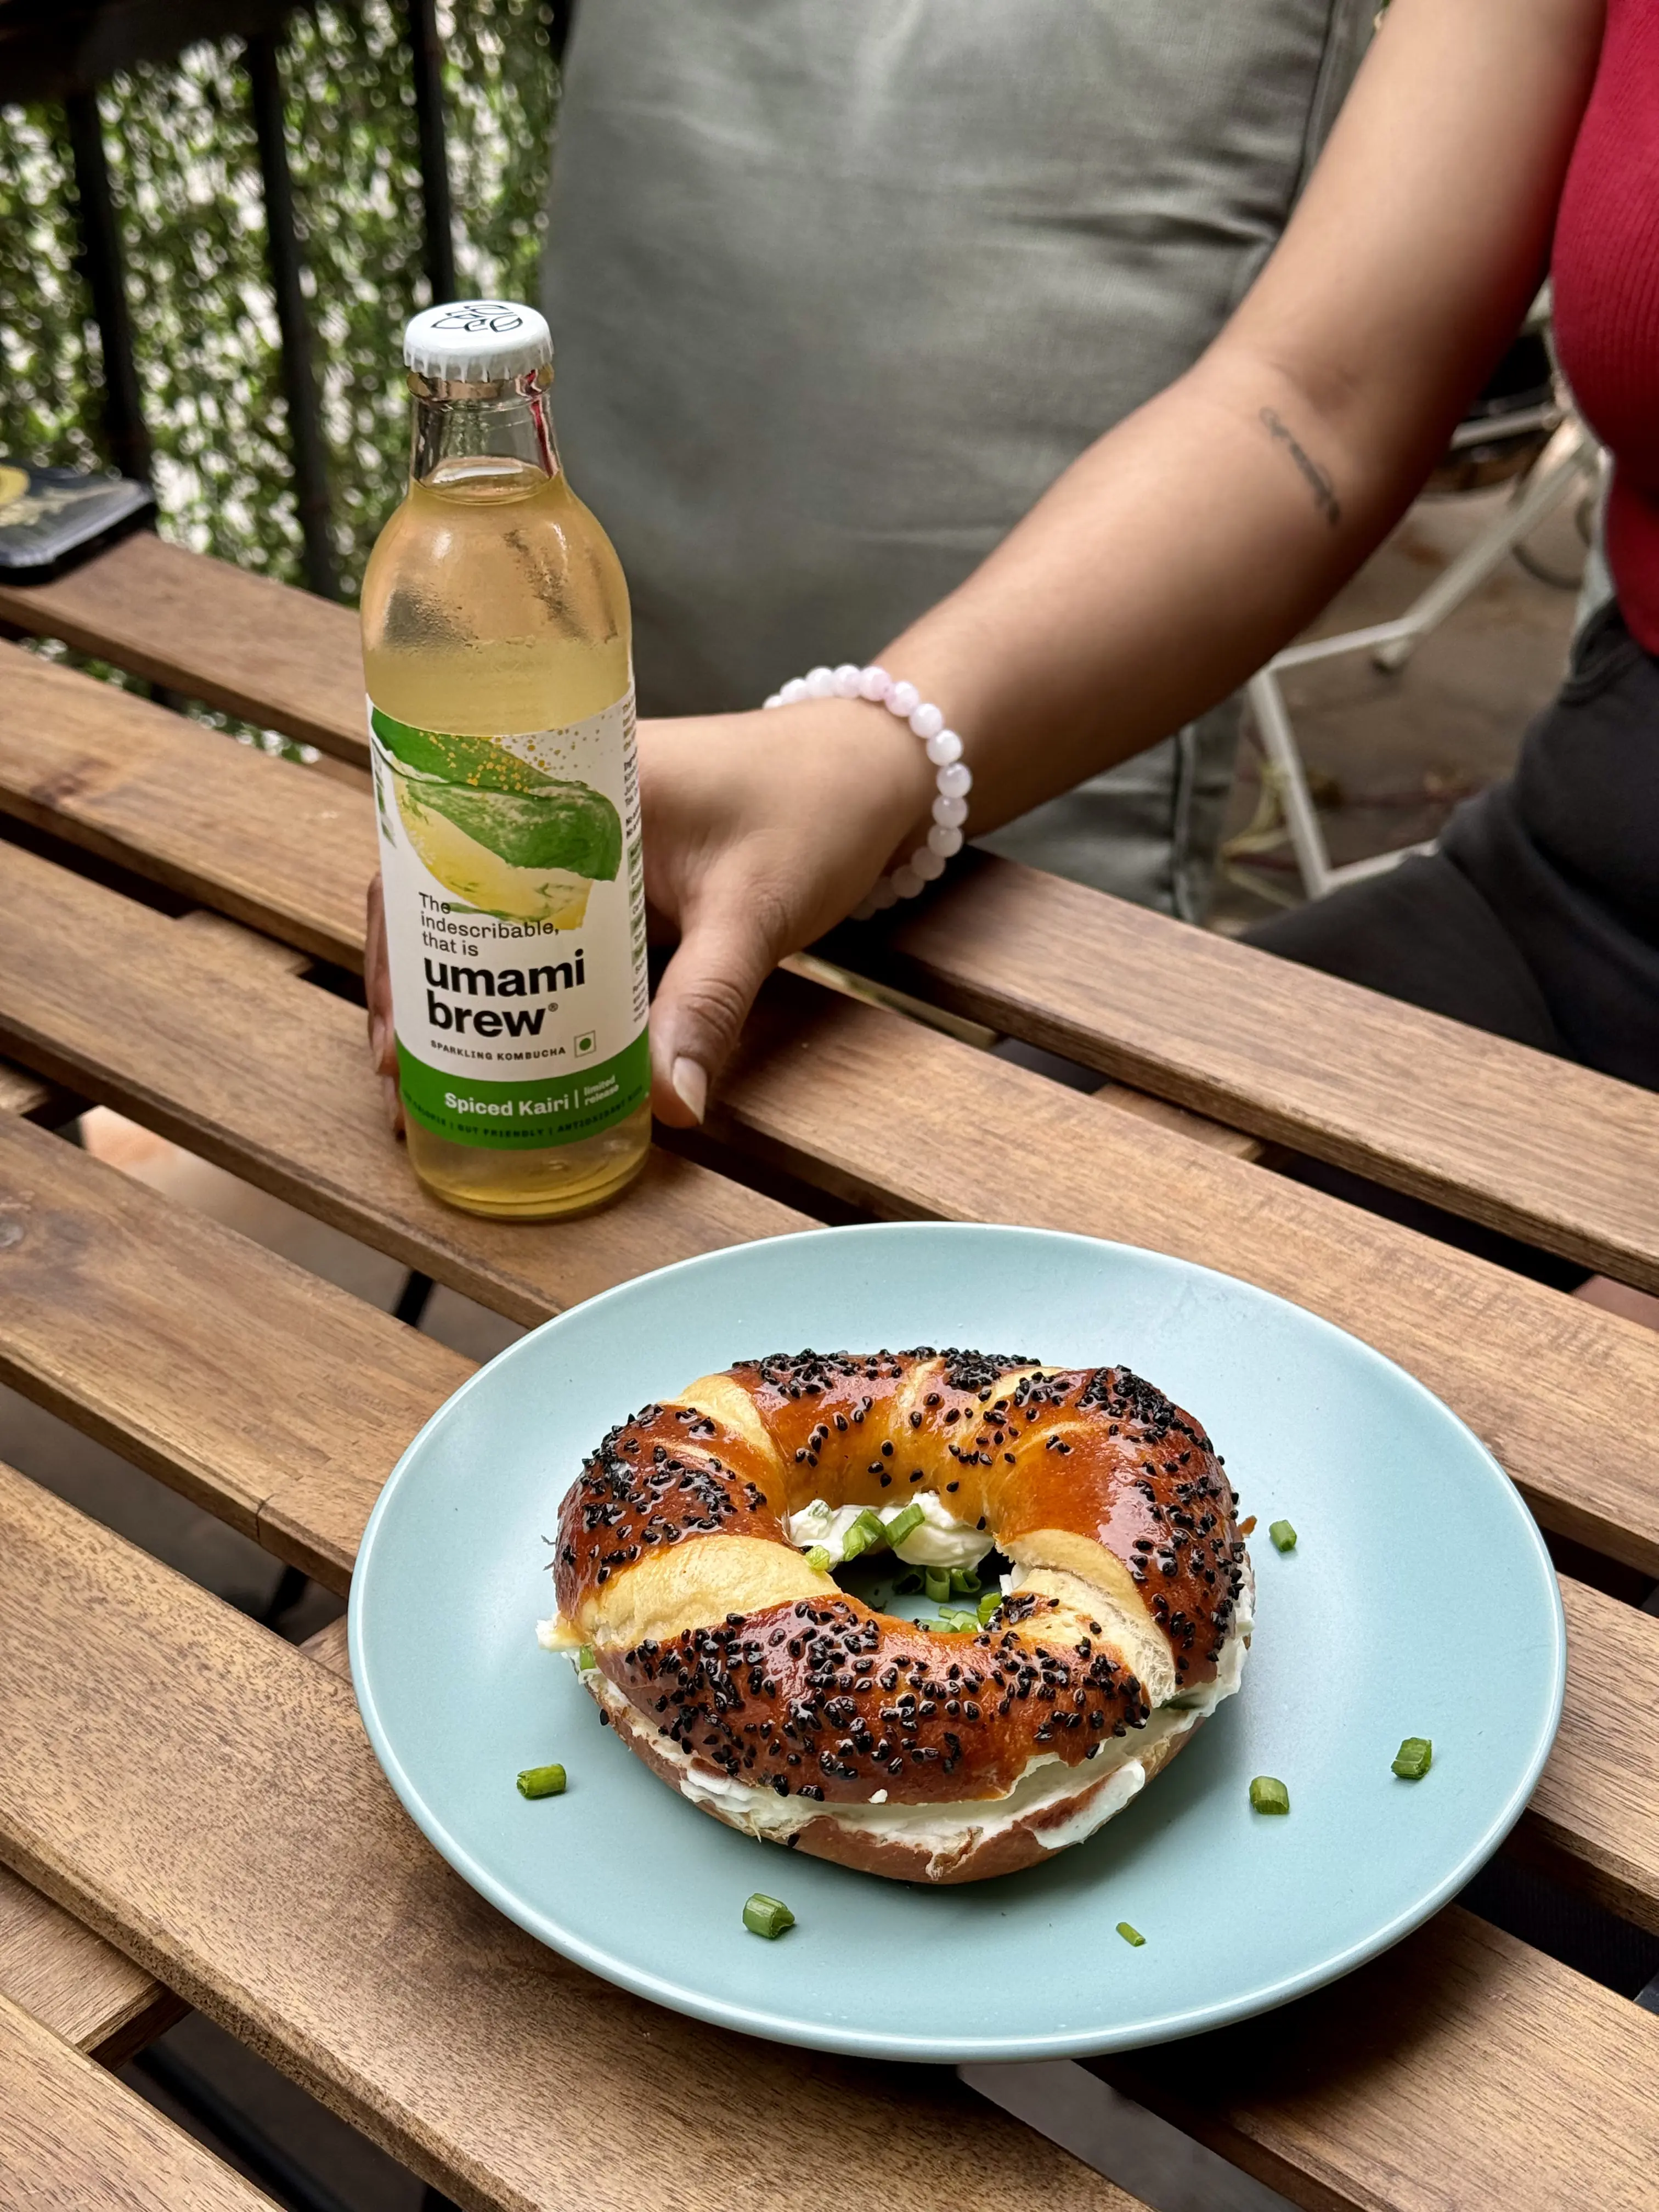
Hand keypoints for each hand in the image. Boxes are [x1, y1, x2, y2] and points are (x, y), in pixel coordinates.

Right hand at [362, 698, 932, 1132]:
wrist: (879, 768)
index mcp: (567, 779)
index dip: (401, 941)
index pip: (439, 847)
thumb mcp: (759, 909)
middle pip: (445, 889)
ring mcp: (580, 836)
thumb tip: (669, 1109)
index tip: (397, 1028)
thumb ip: (710, 1003)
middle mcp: (555, 800)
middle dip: (415, 983)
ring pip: (488, 911)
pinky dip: (521, 980)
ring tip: (436, 1074)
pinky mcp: (614, 871)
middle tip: (402, 1076)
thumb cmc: (818, 809)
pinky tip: (511, 1043)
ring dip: (460, 986)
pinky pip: (544, 924)